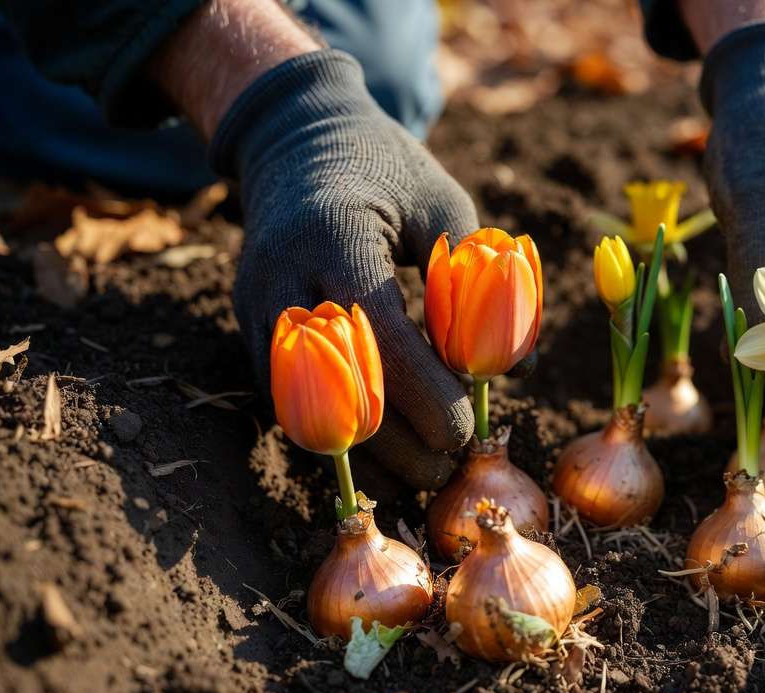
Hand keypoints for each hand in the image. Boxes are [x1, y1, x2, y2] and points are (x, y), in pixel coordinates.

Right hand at [212, 50, 477, 487]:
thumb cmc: (388, 170)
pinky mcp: (249, 325)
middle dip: (394, 443)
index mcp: (336, 233)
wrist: (297, 140)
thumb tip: (515, 367)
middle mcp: (283, 273)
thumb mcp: (441, 201)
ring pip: (301, 404)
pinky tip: (375, 462)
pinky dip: (331, 436)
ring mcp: (257, 303)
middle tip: (445, 472)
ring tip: (414, 481)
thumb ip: (473, 281)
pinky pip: (287, 397)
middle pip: (333, 382)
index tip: (461, 433)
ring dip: (359, 455)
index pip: (379, 332)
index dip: (422, 392)